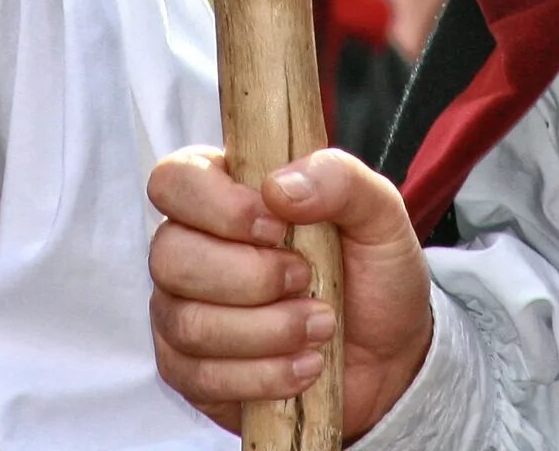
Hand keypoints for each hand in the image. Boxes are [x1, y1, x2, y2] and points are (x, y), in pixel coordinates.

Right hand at [147, 146, 435, 439]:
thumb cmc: (373, 274)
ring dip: (268, 331)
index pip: (173, 181)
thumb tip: (278, 187)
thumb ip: (338, 179)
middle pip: (169, 257)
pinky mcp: (191, 373)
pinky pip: (203, 378)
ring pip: (189, 324)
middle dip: (251, 278)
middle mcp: (190, 248)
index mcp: (223, 192)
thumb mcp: (379, 215)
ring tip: (320, 327)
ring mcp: (182, 312)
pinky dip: (264, 375)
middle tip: (306, 280)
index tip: (277, 228)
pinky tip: (304, 364)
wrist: (389, 357)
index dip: (218, 206)